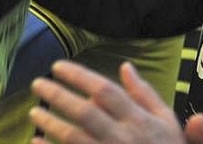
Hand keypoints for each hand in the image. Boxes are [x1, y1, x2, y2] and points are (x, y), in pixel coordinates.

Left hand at [29, 61, 202, 143]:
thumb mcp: (168, 120)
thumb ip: (146, 94)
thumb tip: (126, 66)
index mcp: (138, 119)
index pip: (105, 91)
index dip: (79, 77)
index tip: (58, 67)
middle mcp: (122, 136)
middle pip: (85, 112)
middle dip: (58, 96)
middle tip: (37, 84)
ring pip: (74, 137)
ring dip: (51, 123)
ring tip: (34, 111)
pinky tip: (36, 141)